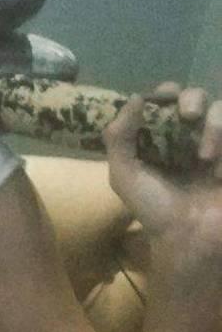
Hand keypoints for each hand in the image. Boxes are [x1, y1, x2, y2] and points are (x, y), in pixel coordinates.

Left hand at [103, 81, 221, 270]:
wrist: (190, 238)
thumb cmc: (154, 208)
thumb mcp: (125, 174)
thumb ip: (119, 137)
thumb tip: (134, 97)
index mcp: (160, 137)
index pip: (164, 100)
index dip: (165, 92)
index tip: (165, 98)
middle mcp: (188, 136)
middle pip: (196, 96)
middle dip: (192, 99)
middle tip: (187, 116)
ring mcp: (216, 146)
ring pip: (221, 110)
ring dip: (214, 126)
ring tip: (204, 157)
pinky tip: (218, 173)